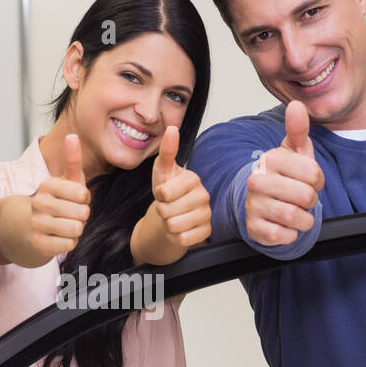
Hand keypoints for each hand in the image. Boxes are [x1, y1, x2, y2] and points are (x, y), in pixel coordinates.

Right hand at [0, 133, 90, 265]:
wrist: (24, 228)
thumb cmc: (54, 202)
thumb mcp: (64, 181)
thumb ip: (72, 159)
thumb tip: (72, 135)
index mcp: (47, 185)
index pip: (82, 194)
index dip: (84, 199)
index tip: (74, 199)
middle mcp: (39, 203)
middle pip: (82, 213)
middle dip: (81, 216)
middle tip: (70, 215)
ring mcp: (37, 224)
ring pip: (76, 229)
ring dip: (76, 230)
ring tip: (65, 225)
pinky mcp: (37, 243)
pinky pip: (69, 245)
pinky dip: (69, 243)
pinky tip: (59, 238)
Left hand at [151, 125, 210, 248]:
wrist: (172, 214)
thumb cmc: (167, 190)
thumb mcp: (162, 170)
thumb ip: (167, 151)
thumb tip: (172, 127)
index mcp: (193, 179)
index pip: (165, 193)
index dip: (158, 196)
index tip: (163, 193)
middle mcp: (203, 196)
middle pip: (168, 211)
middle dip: (162, 211)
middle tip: (167, 207)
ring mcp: (206, 214)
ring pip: (175, 226)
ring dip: (168, 224)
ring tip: (173, 217)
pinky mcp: (206, 231)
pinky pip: (184, 239)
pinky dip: (176, 237)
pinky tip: (180, 229)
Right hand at [244, 100, 323, 245]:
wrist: (262, 203)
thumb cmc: (284, 176)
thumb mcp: (295, 152)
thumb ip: (298, 129)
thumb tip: (296, 105)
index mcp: (270, 159)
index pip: (314, 174)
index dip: (318, 182)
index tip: (308, 181)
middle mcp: (257, 180)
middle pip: (306, 197)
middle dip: (311, 201)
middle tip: (302, 198)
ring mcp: (253, 205)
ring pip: (296, 217)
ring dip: (304, 219)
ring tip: (297, 212)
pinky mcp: (253, 228)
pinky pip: (284, 236)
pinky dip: (292, 234)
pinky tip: (286, 225)